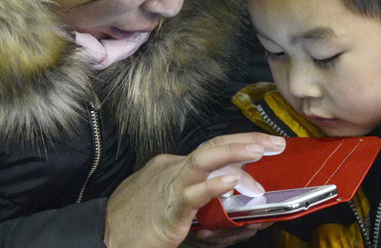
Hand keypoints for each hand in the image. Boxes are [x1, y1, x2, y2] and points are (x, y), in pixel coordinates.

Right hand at [104, 133, 285, 247]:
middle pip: (212, 146)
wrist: (105, 238)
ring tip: (260, 150)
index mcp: (176, 167)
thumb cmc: (139, 221)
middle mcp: (174, 170)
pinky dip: (213, 185)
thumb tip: (238, 201)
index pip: (213, 148)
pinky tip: (232, 180)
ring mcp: (171, 188)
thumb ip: (205, 200)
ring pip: (203, 161)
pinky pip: (192, 194)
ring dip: (234, 152)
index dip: (240, 143)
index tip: (264, 144)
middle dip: (245, 141)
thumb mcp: (174, 203)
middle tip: (274, 144)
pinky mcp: (169, 212)